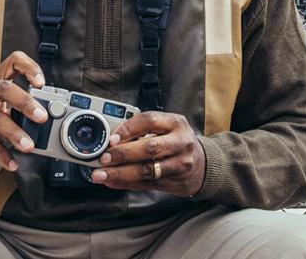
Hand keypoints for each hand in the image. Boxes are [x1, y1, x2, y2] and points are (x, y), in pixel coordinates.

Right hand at [0, 51, 47, 170]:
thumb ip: (16, 112)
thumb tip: (42, 122)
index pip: (13, 61)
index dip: (29, 68)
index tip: (41, 83)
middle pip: (5, 88)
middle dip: (26, 102)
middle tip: (41, 117)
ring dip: (14, 132)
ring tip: (28, 145)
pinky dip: (0, 152)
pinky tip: (11, 162)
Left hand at [90, 111, 205, 197]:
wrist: (203, 166)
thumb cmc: (178, 142)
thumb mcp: (168, 128)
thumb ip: (145, 129)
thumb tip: (112, 138)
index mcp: (177, 123)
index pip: (149, 121)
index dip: (128, 128)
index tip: (111, 138)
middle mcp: (181, 143)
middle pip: (149, 147)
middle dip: (123, 153)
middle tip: (104, 158)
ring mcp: (180, 165)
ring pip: (147, 170)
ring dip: (120, 173)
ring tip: (102, 174)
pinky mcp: (175, 183)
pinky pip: (146, 184)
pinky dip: (126, 183)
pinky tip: (113, 182)